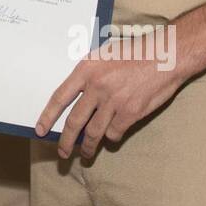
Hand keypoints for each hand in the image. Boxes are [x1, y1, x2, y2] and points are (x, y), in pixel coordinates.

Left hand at [36, 37, 187, 158]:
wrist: (165, 55)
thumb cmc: (135, 52)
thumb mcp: (104, 54)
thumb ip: (89, 74)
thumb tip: (76, 96)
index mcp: (86, 69)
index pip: (60, 97)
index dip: (48, 116)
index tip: (41, 130)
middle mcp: (97, 87)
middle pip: (75, 121)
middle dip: (66, 141)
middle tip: (62, 152)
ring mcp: (114, 101)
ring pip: (94, 132)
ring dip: (88, 147)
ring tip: (85, 154)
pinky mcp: (130, 113)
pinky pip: (115, 132)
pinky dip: (112, 137)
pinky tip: (111, 137)